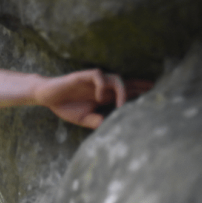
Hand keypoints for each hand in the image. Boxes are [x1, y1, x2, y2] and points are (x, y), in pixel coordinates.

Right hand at [37, 70, 152, 128]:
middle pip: (125, 83)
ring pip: (115, 78)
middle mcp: (101, 87)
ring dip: (121, 89)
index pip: (125, 92)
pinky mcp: (82, 76)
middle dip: (139, 86)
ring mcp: (92, 81)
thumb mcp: (84, 119)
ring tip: (121, 103)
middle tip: (153, 90)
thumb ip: (97, 122)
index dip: (139, 93)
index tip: (155, 96)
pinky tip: (98, 96)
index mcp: (103, 96)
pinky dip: (102, 84)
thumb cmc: (65, 106)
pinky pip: (98, 75)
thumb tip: (111, 127)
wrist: (46, 96)